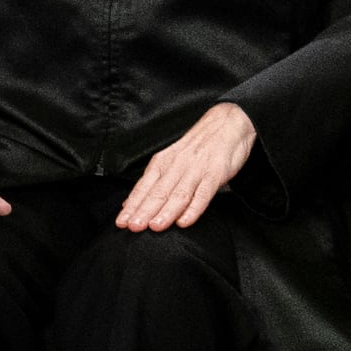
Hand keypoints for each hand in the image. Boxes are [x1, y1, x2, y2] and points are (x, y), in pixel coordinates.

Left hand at [116, 103, 257, 231]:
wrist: (228, 123)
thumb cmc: (199, 146)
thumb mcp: (171, 159)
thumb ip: (153, 182)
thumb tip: (129, 203)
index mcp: (163, 162)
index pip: (144, 187)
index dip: (132, 206)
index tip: (122, 222)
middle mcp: (177, 166)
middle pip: (158, 192)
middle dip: (145, 211)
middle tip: (134, 227)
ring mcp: (197, 169)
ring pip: (179, 194)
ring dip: (166, 211)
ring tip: (155, 227)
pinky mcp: (216, 172)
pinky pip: (204, 193)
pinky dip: (194, 208)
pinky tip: (185, 221)